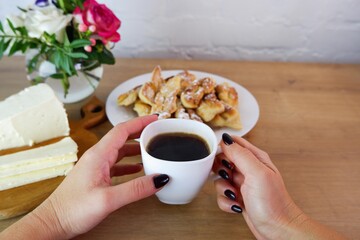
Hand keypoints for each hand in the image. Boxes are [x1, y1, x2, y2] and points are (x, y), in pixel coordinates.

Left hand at [1, 115, 169, 239]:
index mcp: (98, 155)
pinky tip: (137, 169)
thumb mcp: (108, 199)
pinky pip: (115, 164)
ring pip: (119, 150)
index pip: (122, 130)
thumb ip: (136, 188)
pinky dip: (128, 163)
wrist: (52, 223)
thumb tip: (160, 178)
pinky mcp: (95, 177)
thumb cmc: (72, 210)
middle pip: (121, 137)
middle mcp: (96, 157)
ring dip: (135, 148)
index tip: (155, 118)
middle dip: (140, 132)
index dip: (140, 122)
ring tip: (151, 149)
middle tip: (156, 131)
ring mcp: (95, 166)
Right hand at [213, 134, 345, 239]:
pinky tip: (236, 205)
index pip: (233, 143)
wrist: (278, 231)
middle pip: (223, 161)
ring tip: (235, 195)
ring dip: (223, 189)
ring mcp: (243, 184)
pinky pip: (222, 195)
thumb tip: (226, 139)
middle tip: (228, 178)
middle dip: (220, 171)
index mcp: (255, 158)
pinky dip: (226, 202)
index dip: (222, 149)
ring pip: (220, 179)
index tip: (221, 160)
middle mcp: (248, 169)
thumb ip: (240, 154)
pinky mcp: (238, 198)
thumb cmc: (274, 204)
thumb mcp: (256, 173)